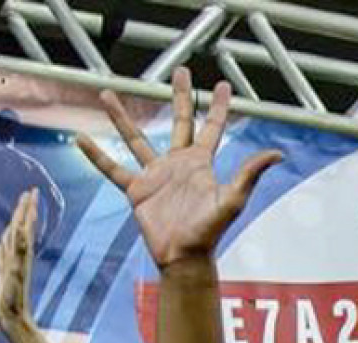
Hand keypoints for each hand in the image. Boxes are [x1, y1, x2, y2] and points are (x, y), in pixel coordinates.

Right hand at [0, 188, 39, 328]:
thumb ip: (19, 253)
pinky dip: (3, 245)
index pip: (24, 225)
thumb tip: (23, 232)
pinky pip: (4, 254)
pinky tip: (3, 242)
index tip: (31, 192)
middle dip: (24, 210)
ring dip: (16, 223)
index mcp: (21, 253)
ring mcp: (12, 264)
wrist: (13, 318)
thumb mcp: (15, 273)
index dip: (27, 209)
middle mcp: (18, 256)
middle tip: (29, 193)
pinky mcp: (6, 273)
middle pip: (22, 227)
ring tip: (19, 211)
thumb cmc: (13, 298)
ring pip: (14, 238)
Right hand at [76, 68, 281, 268]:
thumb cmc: (210, 232)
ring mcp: (155, 175)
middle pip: (178, 121)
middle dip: (180, 96)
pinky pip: (112, 169)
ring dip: (121, 117)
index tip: (222, 85)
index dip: (217, 106)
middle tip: (181, 71)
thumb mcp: (232, 200)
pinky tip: (81, 139)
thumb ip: (249, 174)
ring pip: (136, 139)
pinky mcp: (136, 190)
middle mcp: (178, 164)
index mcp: (201, 163)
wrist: (183, 257)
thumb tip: (277, 153)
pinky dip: (96, 155)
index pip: (211, 127)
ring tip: (107, 94)